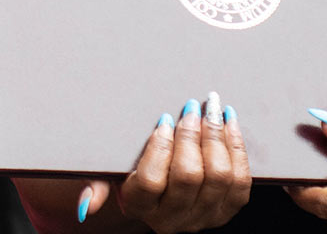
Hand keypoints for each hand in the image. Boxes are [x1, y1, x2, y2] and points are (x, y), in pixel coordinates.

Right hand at [76, 95, 248, 231]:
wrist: (161, 192)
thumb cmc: (131, 172)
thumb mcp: (109, 174)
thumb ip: (96, 184)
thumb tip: (86, 206)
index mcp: (139, 206)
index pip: (150, 180)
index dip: (160, 147)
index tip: (164, 120)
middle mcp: (172, 219)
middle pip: (188, 176)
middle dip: (192, 136)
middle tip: (191, 108)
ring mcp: (202, 216)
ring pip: (219, 177)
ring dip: (217, 137)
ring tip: (212, 109)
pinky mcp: (227, 210)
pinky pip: (240, 181)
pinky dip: (236, 148)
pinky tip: (229, 123)